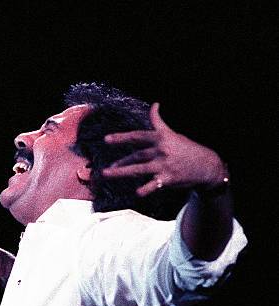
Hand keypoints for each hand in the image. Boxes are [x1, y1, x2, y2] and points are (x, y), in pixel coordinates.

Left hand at [102, 103, 227, 196]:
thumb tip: (154, 105)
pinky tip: (136, 193)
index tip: (106, 140)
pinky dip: (145, 189)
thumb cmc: (187, 149)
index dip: (121, 138)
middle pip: (136, 155)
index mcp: (161, 138)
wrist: (207, 165)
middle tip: (105, 169)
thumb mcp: (173, 133)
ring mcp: (163, 165)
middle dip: (120, 161)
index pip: (137, 136)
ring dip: (122, 172)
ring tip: (107, 174)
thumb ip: (159, 123)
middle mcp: (161, 150)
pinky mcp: (168, 178)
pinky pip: (153, 185)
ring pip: (139, 169)